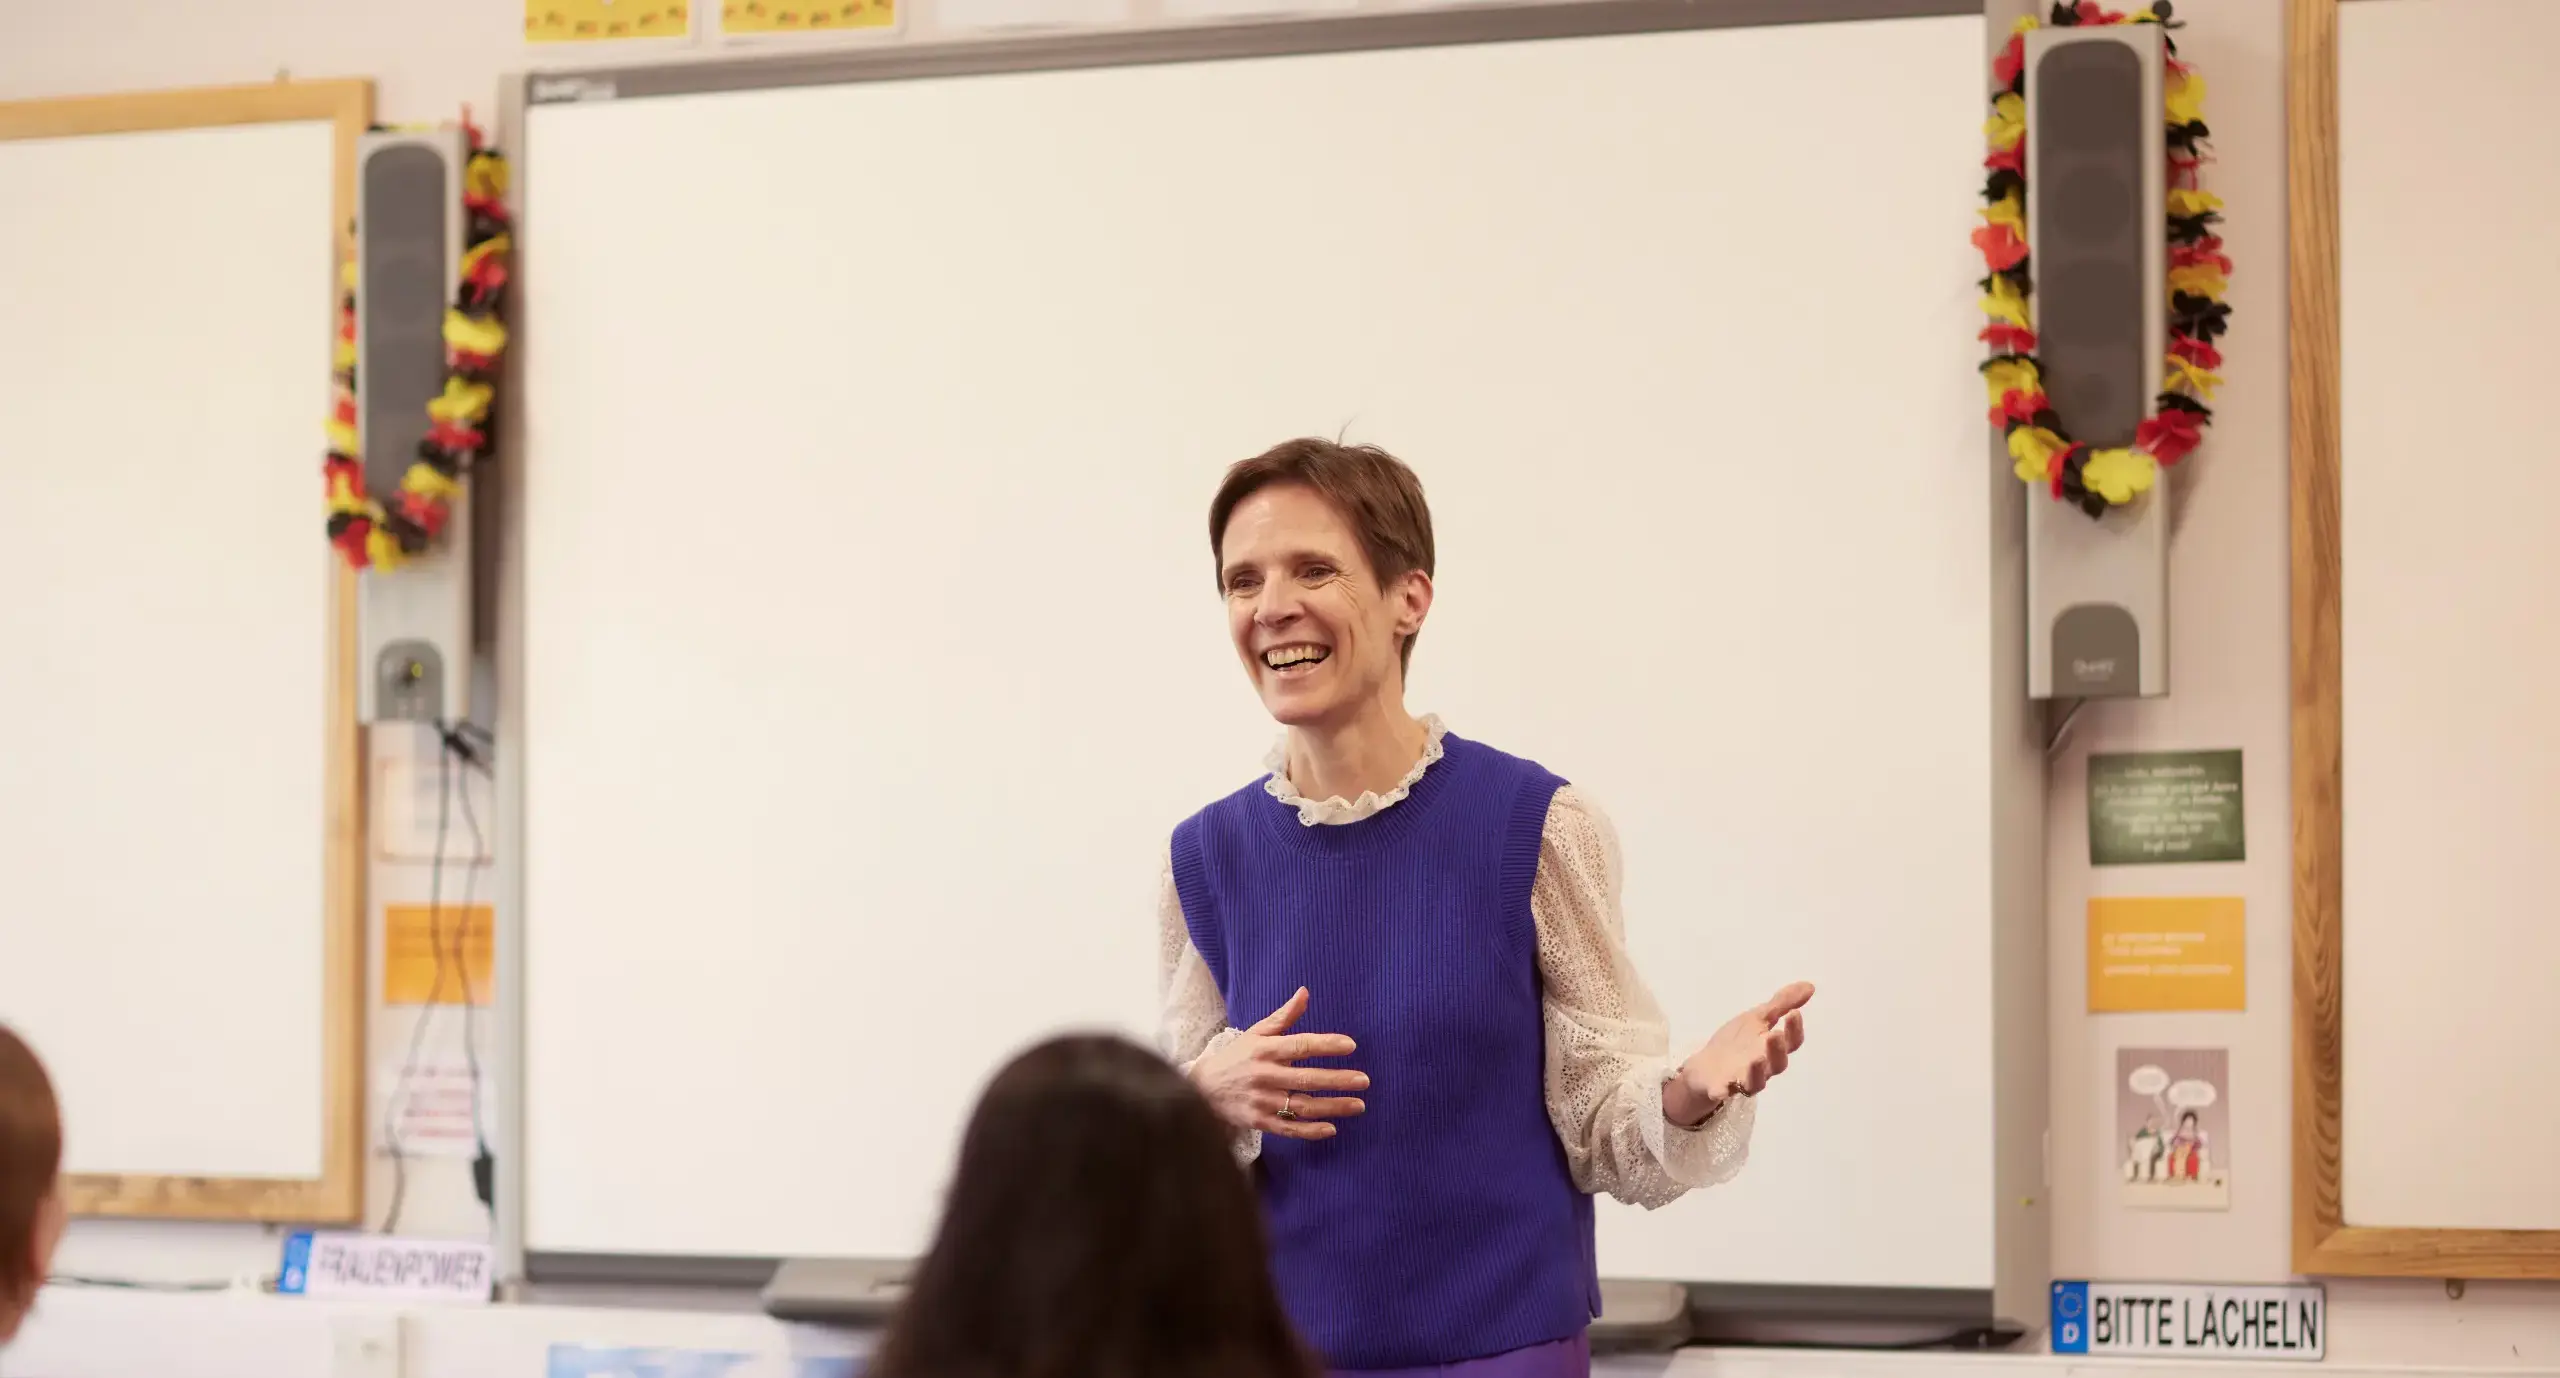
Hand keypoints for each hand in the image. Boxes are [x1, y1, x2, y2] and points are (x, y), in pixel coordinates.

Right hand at [1188, 987, 1367, 1140]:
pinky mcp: (1259, 1121)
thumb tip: (1305, 992)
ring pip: (1302, 1106)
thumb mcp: (1256, 1033)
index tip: (1350, 1045)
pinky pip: (1288, 1128)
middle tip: (1364, 1080)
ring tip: (1358, 1105)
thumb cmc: (1237, 1057)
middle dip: (1337, 1080)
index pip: (1300, 1046)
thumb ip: (1284, 1016)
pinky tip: (1332, 1129)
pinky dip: (1310, 1130)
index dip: (1326, 1045)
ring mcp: (1262, 1100)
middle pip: (1306, 1078)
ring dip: (1333, 1107)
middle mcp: (1264, 1075)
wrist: (1202, 1089)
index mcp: (1265, 1050)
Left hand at [1664, 981, 1813, 1127]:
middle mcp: (1763, 1067)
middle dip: (1777, 1049)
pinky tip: (1722, 1089)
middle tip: (1775, 1034)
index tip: (1795, 1013)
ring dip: (1757, 1071)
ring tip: (1756, 1058)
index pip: (1791, 1042)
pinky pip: (1724, 1092)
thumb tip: (1809, 986)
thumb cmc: (1737, 1042)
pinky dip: (1724, 1090)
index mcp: (1772, 1049)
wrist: (1706, 1065)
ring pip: (1756, 1081)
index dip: (1794, 1030)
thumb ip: (1781, 1004)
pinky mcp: (1721, 1089)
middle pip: (1777, 1063)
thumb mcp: (1757, 1017)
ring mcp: (1743, 1080)